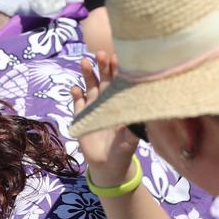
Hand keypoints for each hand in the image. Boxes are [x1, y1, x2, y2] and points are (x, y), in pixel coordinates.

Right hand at [71, 52, 137, 187]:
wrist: (107, 165)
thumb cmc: (124, 150)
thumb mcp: (132, 138)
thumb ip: (134, 126)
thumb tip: (143, 113)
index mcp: (121, 103)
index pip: (120, 82)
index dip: (119, 70)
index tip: (119, 58)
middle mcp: (106, 101)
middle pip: (104, 78)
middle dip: (102, 65)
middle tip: (100, 54)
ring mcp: (92, 107)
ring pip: (89, 85)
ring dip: (87, 73)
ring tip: (84, 62)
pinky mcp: (80, 116)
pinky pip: (77, 101)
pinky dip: (76, 94)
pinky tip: (76, 89)